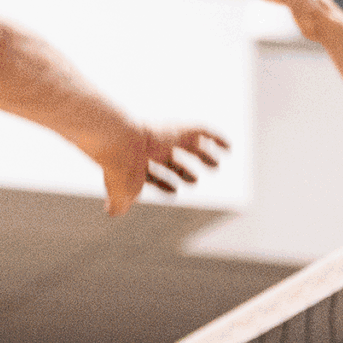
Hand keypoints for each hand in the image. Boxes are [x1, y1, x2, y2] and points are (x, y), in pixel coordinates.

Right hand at [90, 124, 226, 215]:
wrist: (118, 141)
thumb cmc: (118, 170)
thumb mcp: (119, 192)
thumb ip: (118, 203)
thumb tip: (113, 212)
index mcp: (134, 162)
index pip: (151, 172)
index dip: (163, 183)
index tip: (174, 191)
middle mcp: (149, 148)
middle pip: (169, 158)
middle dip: (183, 169)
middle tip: (195, 179)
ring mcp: (164, 138)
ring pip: (187, 144)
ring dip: (203, 155)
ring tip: (217, 166)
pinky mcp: (179, 130)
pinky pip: (202, 130)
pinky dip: (216, 137)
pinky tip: (229, 147)